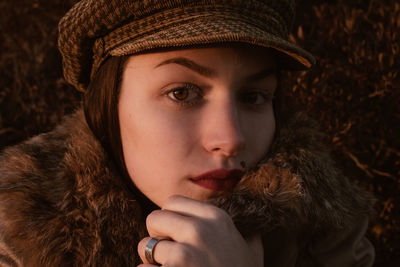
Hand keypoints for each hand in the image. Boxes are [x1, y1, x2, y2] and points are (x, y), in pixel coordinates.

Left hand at [137, 195, 262, 266]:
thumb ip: (247, 235)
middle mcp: (200, 229)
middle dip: (156, 236)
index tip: (177, 236)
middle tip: (168, 254)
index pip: (172, 201)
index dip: (169, 219)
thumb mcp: (251, 252)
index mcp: (216, 217)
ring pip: (146, 246)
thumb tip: (251, 229)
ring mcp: (185, 253)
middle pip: (154, 218)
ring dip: (151, 261)